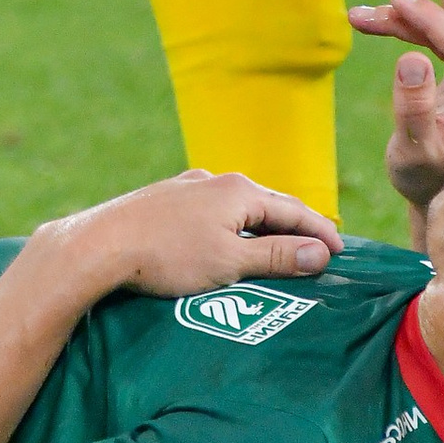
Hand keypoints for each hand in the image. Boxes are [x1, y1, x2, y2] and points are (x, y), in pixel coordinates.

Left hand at [35, 169, 342, 303]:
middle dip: (295, 224)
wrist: (101, 244)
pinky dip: (232, 224)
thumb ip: (275, 257)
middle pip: (268, 202)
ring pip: (238, 205)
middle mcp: (216, 179)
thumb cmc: (168, 256)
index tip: (342, 250)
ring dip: (262, 224)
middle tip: (318, 246)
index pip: (294, 210)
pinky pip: (213, 210)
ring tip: (276, 243)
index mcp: (239, 191)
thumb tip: (320, 254)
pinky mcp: (166, 200)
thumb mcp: (229, 263)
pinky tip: (225, 237)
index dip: (320, 232)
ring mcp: (188, 187)